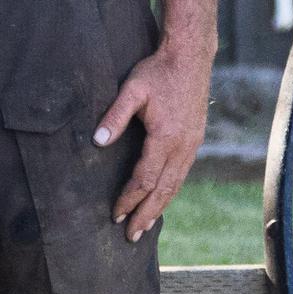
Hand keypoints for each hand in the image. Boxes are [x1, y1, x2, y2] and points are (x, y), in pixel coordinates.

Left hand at [92, 38, 216, 241]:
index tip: (115, 214)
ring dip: (160, 207)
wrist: (191, 56)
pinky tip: (162, 198)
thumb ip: (114, 116)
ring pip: (175, 185)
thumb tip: (97, 142)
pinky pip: (182, 174)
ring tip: (145, 225)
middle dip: (145, 214)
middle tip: (131, 236)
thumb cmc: (159, 71)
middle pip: (163, 190)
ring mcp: (192, 145)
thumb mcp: (132, 89)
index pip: (144, 179)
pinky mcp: (195, 140)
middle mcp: (182, 146)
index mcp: (166, 138)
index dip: (129, 199)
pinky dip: (170, 191)